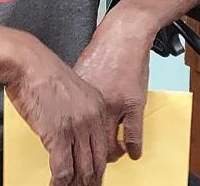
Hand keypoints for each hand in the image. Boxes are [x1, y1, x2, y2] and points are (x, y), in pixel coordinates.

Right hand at [5, 35, 107, 185]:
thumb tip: (73, 133)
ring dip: (75, 185)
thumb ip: (78, 110)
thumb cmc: (41, 71)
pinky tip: (55, 185)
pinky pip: (63, 169)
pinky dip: (60, 183)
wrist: (27, 62)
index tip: (93, 177)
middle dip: (89, 181)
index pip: (103, 146)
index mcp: (97, 105)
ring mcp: (76, 127)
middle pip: (96, 162)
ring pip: (82, 170)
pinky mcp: (58, 134)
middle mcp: (92, 118)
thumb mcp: (71, 87)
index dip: (97, 167)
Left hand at [73, 14, 150, 162]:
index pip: (71, 131)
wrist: (123, 34)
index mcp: (78, 95)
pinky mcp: (132, 102)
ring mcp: (114, 104)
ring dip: (113, 155)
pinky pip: (133, 134)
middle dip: (91, 158)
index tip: (75, 155)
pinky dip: (133, 147)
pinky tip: (133, 152)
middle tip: (94, 165)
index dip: (72, 147)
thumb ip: (76, 94)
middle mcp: (93, 102)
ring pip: (110, 143)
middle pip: (88, 142)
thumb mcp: (81, 73)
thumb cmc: (103, 50)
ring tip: (114, 156)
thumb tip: (67, 112)